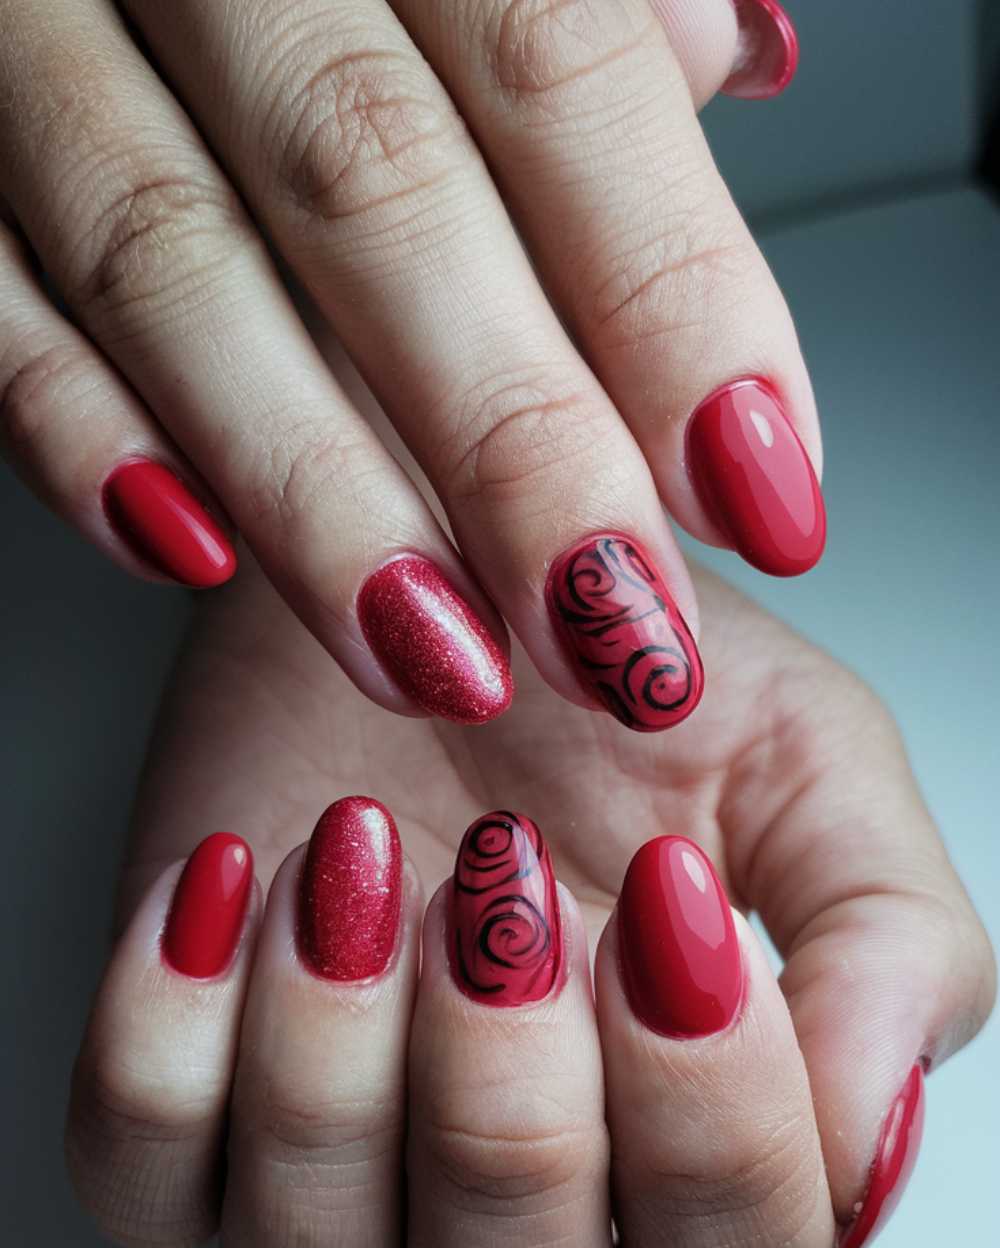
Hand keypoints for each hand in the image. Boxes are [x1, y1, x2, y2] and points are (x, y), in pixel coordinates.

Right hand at [1, 0, 822, 729]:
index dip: (670, 297)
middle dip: (513, 444)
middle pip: (378, 192)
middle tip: (614, 631)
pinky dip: (76, 429)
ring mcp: (41, 31)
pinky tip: (188, 555)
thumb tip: (723, 70)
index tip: (757, 491)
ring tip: (442, 658)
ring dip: (317, 494)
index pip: (559, 69)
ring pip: (171, 261)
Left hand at [64, 556, 993, 1247]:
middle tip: (512, 895)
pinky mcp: (184, 1106)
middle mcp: (515, 1220)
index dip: (719, 1145)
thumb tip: (861, 1143)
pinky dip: (174, 1035)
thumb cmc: (620, 686)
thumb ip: (890, 949)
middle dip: (514, 1126)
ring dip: (336, 1082)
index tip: (677, 910)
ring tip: (363, 858)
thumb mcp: (812, 771)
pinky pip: (142, 1179)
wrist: (438, 568)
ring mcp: (337, 1181)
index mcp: (691, 1170)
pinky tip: (240, 876)